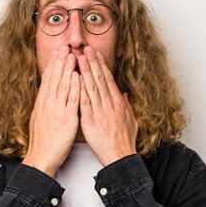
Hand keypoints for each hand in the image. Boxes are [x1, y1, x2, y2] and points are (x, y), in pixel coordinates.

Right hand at [22, 46, 79, 177]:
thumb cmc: (42, 142)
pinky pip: (72, 100)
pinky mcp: (66, 119)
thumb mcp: (39, 120)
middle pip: (54, 79)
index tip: (57, 53)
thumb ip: (44, 106)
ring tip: (72, 55)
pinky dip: (75, 87)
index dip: (53, 65)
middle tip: (64, 47)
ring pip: (63, 85)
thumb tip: (45, 94)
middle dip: (60, 62)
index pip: (48, 80)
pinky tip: (78, 76)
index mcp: (42, 104)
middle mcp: (48, 104)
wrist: (41, 157)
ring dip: (68, 69)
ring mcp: (57, 110)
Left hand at [78, 46, 138, 166]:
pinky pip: (84, 102)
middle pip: (100, 79)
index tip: (96, 54)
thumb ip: (128, 107)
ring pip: (91, 87)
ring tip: (78, 58)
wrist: (120, 157)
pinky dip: (79, 89)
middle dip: (92, 62)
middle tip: (85, 49)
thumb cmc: (124, 142)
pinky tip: (74, 79)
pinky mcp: (90, 121)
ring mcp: (100, 112)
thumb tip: (125, 96)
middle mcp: (110, 104)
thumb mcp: (131, 122)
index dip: (101, 65)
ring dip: (84, 71)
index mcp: (118, 103)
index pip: (108, 80)